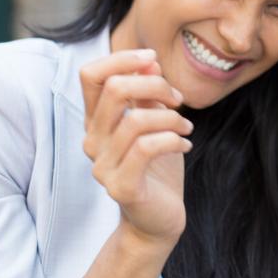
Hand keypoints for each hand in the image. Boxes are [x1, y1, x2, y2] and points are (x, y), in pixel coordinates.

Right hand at [80, 49, 191, 246]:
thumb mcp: (154, 122)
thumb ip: (146, 94)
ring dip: (171, 118)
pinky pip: (146, 148)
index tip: (153, 62)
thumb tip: (149, 63)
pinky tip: (186, 145)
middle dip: (155, 85)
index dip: (122, 59)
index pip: (91, 75)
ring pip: (136, 120)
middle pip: (115, 90)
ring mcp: (102, 166)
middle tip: (178, 100)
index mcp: (96, 121)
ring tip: (186, 128)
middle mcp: (92, 141)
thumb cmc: (157, 167)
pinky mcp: (121, 187)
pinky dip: (173, 140)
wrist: (158, 219)